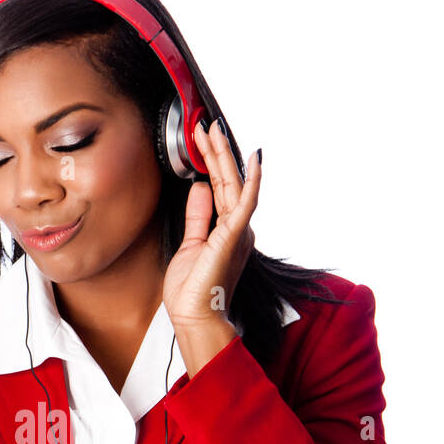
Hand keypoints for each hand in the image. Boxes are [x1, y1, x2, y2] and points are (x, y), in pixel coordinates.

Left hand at [162, 119, 260, 332]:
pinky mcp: (233, 237)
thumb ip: (198, 215)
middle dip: (215, 151)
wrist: (195, 318)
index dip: (210, 162)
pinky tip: (253, 162)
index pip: (220, 187)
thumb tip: (199, 187)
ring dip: (223, 157)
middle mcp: (236, 228)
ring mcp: (237, 231)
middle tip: (206, 125)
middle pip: (227, 180)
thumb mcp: (191, 244)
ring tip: (214, 132)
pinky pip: (245, 204)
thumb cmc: (192, 291)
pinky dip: (250, 182)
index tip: (201, 140)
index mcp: (227, 230)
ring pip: (233, 185)